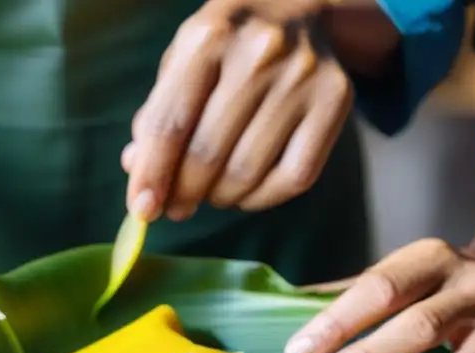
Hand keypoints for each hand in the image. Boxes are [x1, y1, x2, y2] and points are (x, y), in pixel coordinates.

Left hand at [124, 0, 351, 221]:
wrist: (296, 4)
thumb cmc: (225, 45)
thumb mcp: (183, 63)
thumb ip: (158, 117)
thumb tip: (137, 172)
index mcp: (208, 36)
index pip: (170, 124)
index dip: (152, 175)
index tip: (142, 210)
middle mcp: (259, 51)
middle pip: (208, 155)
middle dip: (184, 193)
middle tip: (176, 207)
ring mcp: (303, 75)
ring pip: (248, 173)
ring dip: (220, 198)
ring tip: (211, 192)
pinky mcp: (336, 98)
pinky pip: (294, 178)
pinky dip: (261, 199)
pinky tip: (246, 191)